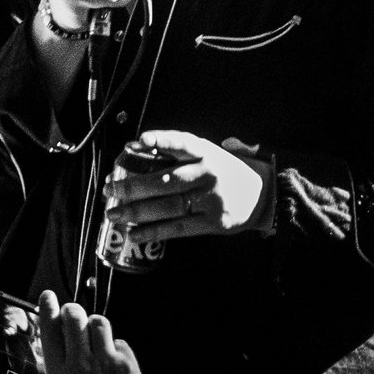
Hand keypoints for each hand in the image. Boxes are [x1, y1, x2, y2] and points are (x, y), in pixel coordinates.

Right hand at [36, 291, 154, 373]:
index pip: (49, 332)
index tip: (48, 298)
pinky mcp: (127, 367)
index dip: (47, 310)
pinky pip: (120, 343)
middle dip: (72, 311)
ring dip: (95, 325)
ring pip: (99, 323)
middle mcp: (80, 365)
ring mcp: (106, 364)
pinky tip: (114, 360)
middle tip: (73, 314)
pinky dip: (115, 347)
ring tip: (95, 335)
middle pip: (74, 318)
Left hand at [103, 129, 269, 243]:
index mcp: (207, 153)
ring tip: (113, 213)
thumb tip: (137, 147)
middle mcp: (209, 174)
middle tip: (109, 189)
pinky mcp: (212, 223)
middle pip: (166, 180)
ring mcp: (211, 200)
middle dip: (133, 186)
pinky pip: (177, 228)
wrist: (264, 195)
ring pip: (168, 206)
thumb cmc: (224, 172)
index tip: (141, 140)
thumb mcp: (209, 155)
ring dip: (136, 211)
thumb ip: (179, 153)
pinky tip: (134, 233)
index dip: (162, 141)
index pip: (183, 143)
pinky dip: (153, 231)